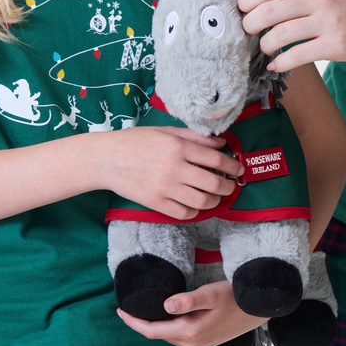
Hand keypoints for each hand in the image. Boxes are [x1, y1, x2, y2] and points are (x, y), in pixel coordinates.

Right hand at [101, 126, 242, 219]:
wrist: (107, 159)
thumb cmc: (137, 141)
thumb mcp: (166, 132)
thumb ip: (195, 137)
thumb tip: (222, 143)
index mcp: (178, 147)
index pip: (215, 159)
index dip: (232, 166)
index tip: (239, 169)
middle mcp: (175, 168)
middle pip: (213, 183)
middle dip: (228, 186)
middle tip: (230, 186)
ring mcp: (165, 188)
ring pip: (202, 201)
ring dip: (214, 201)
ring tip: (215, 197)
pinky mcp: (156, 203)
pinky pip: (184, 213)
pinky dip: (195, 211)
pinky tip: (195, 204)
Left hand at [116, 280, 266, 345]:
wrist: (258, 309)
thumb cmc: (235, 298)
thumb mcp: (211, 294)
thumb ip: (188, 300)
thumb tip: (165, 305)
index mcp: (189, 333)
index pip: (151, 331)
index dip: (133, 322)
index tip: (120, 310)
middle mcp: (190, 345)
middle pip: (158, 334)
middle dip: (142, 321)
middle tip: (130, 305)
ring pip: (168, 335)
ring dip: (155, 324)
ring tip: (144, 308)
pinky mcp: (202, 343)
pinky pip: (177, 336)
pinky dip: (167, 326)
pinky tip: (165, 314)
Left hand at [238, 0, 345, 71]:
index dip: (246, 2)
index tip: (241, 11)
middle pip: (268, 11)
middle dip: (249, 25)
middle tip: (248, 32)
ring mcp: (329, 21)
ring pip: (280, 34)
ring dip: (264, 45)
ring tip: (265, 47)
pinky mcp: (335, 46)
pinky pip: (297, 56)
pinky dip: (280, 63)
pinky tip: (276, 64)